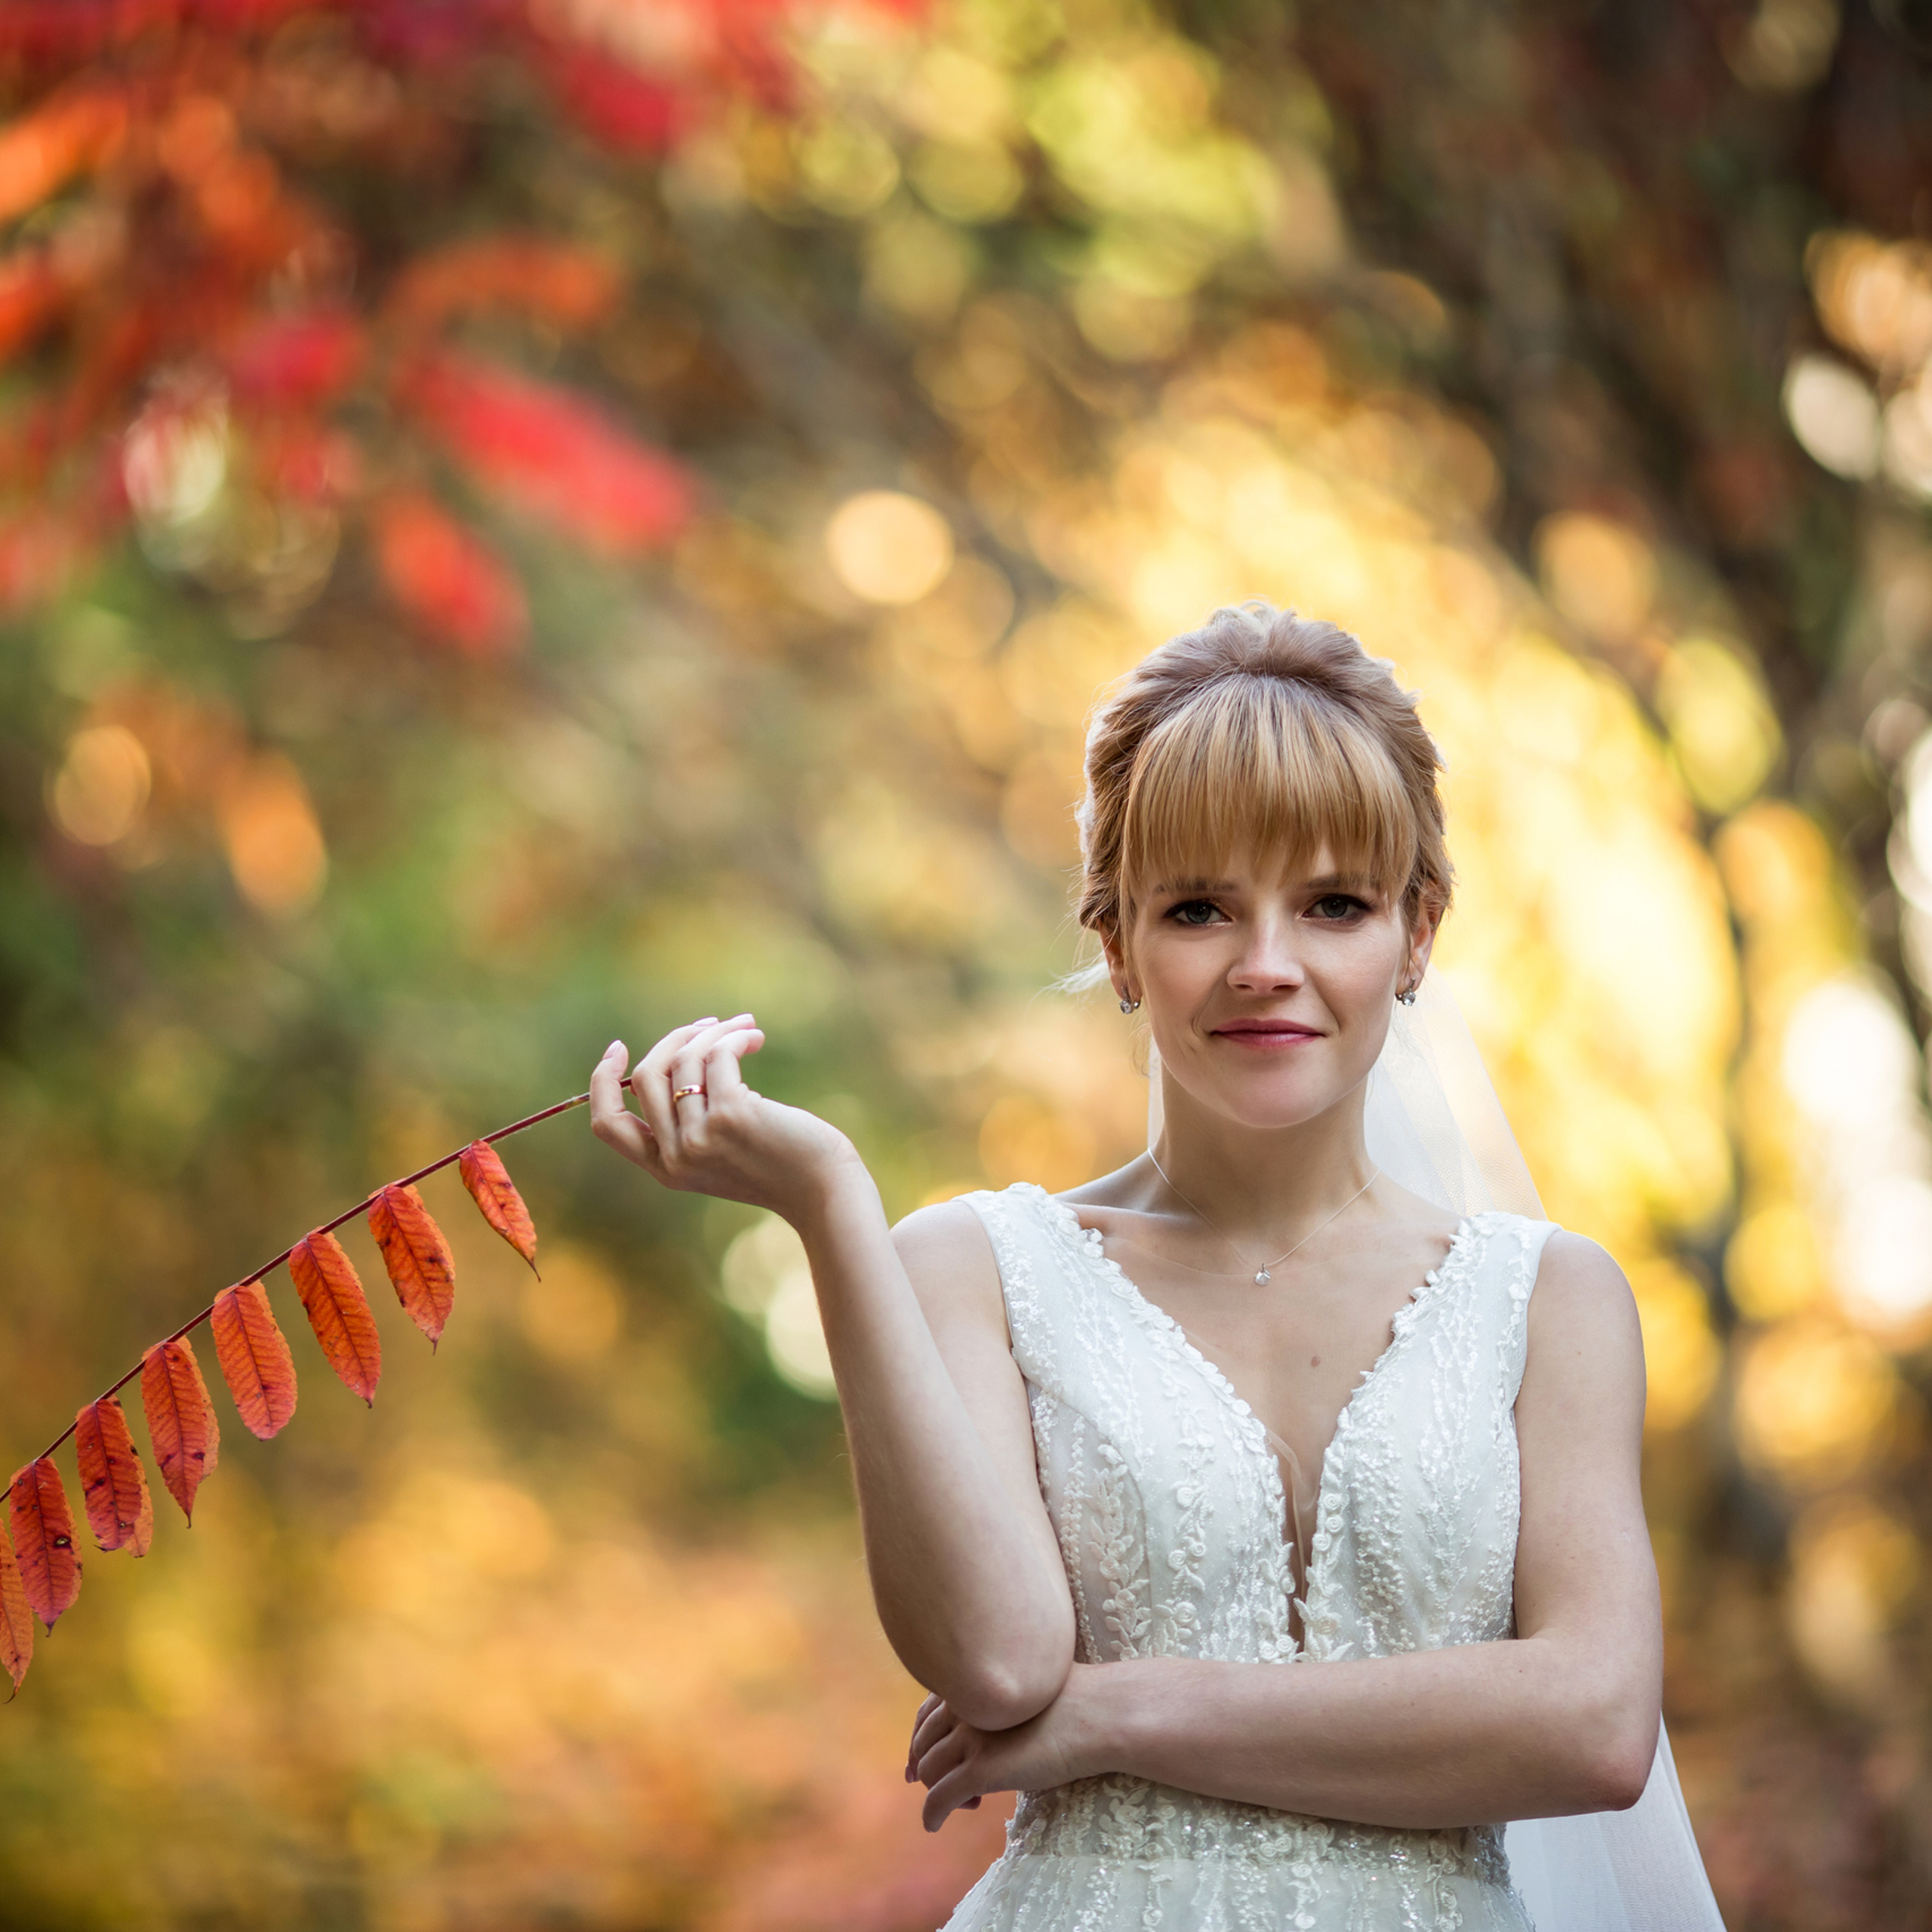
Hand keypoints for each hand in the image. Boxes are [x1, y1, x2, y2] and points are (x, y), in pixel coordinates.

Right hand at [589, 1016, 865, 1224]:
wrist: (823, 1189)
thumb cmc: (780, 1163)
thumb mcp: (722, 1151)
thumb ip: (691, 1119)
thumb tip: (678, 1052)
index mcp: (666, 1169)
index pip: (607, 1124)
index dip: (603, 1081)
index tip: (619, 1047)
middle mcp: (676, 1157)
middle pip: (646, 1078)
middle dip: (674, 1040)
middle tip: (709, 1027)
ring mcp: (700, 1138)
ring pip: (683, 1061)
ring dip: (713, 1033)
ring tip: (743, 1027)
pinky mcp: (731, 1116)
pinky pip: (718, 1056)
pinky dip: (734, 1037)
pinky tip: (754, 1037)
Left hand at [904, 1668, 1101, 1832]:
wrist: (1099, 1715)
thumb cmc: (1077, 1703)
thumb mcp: (1029, 1694)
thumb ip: (1002, 1704)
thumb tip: (995, 1727)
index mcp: (976, 1682)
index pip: (927, 1712)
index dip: (919, 1739)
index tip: (917, 1762)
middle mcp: (966, 1705)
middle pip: (923, 1742)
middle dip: (923, 1767)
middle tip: (935, 1785)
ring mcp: (971, 1736)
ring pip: (929, 1771)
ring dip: (938, 1790)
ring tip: (971, 1802)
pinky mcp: (981, 1769)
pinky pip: (938, 1798)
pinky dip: (931, 1815)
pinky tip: (934, 1826)